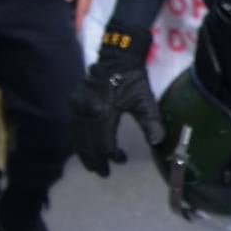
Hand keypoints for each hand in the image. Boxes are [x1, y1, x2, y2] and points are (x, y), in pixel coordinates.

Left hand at [65, 0, 102, 29]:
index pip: (81, 9)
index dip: (79, 20)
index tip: (77, 29)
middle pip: (84, 10)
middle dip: (80, 20)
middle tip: (74, 29)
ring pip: (85, 6)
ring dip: (80, 14)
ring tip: (74, 22)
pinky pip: (85, 1)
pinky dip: (81, 8)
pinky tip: (76, 9)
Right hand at [69, 30, 163, 176]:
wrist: (117, 57)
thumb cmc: (133, 79)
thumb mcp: (146, 99)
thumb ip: (151, 122)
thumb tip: (157, 142)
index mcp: (104, 111)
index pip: (104, 142)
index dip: (111, 155)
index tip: (120, 161)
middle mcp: (86, 111)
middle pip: (87, 143)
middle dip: (94, 160)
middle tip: (103, 173)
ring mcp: (77, 106)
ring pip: (77, 137)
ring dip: (84, 153)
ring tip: (93, 166)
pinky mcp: (73, 103)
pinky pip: (74, 127)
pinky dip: (79, 140)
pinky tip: (85, 148)